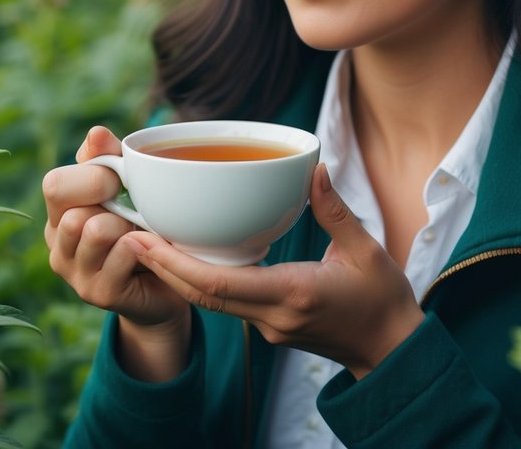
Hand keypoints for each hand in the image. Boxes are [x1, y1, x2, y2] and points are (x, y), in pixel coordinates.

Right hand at [43, 126, 191, 378]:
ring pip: (96, 230)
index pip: (55, 184)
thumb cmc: (141, 229)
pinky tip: (148, 253)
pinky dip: (143, 246)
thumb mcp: (124, 189)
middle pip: (73, 210)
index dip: (93, 177)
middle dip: (112, 203)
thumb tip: (97, 132)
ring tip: (139, 233)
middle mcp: (57, 245)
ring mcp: (75, 274)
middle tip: (132, 213)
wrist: (164, 287)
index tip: (120, 182)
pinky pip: (123, 252)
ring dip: (127, 226)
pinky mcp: (99, 294)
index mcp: (58, 214)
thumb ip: (107, 158)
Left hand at [122, 163, 423, 378]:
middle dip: (162, 268)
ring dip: (176, 276)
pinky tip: (185, 258)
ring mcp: (269, 327)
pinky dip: (200, 282)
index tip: (144, 240)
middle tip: (127, 236)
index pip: (220, 283)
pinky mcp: (269, 327)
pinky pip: (225, 304)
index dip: (175, 264)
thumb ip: (335, 211)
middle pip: (202, 295)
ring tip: (145, 242)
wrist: (393, 351)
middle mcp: (272, 315)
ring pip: (209, 303)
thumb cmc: (383, 300)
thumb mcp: (367, 250)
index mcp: (292, 294)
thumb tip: (314, 169)